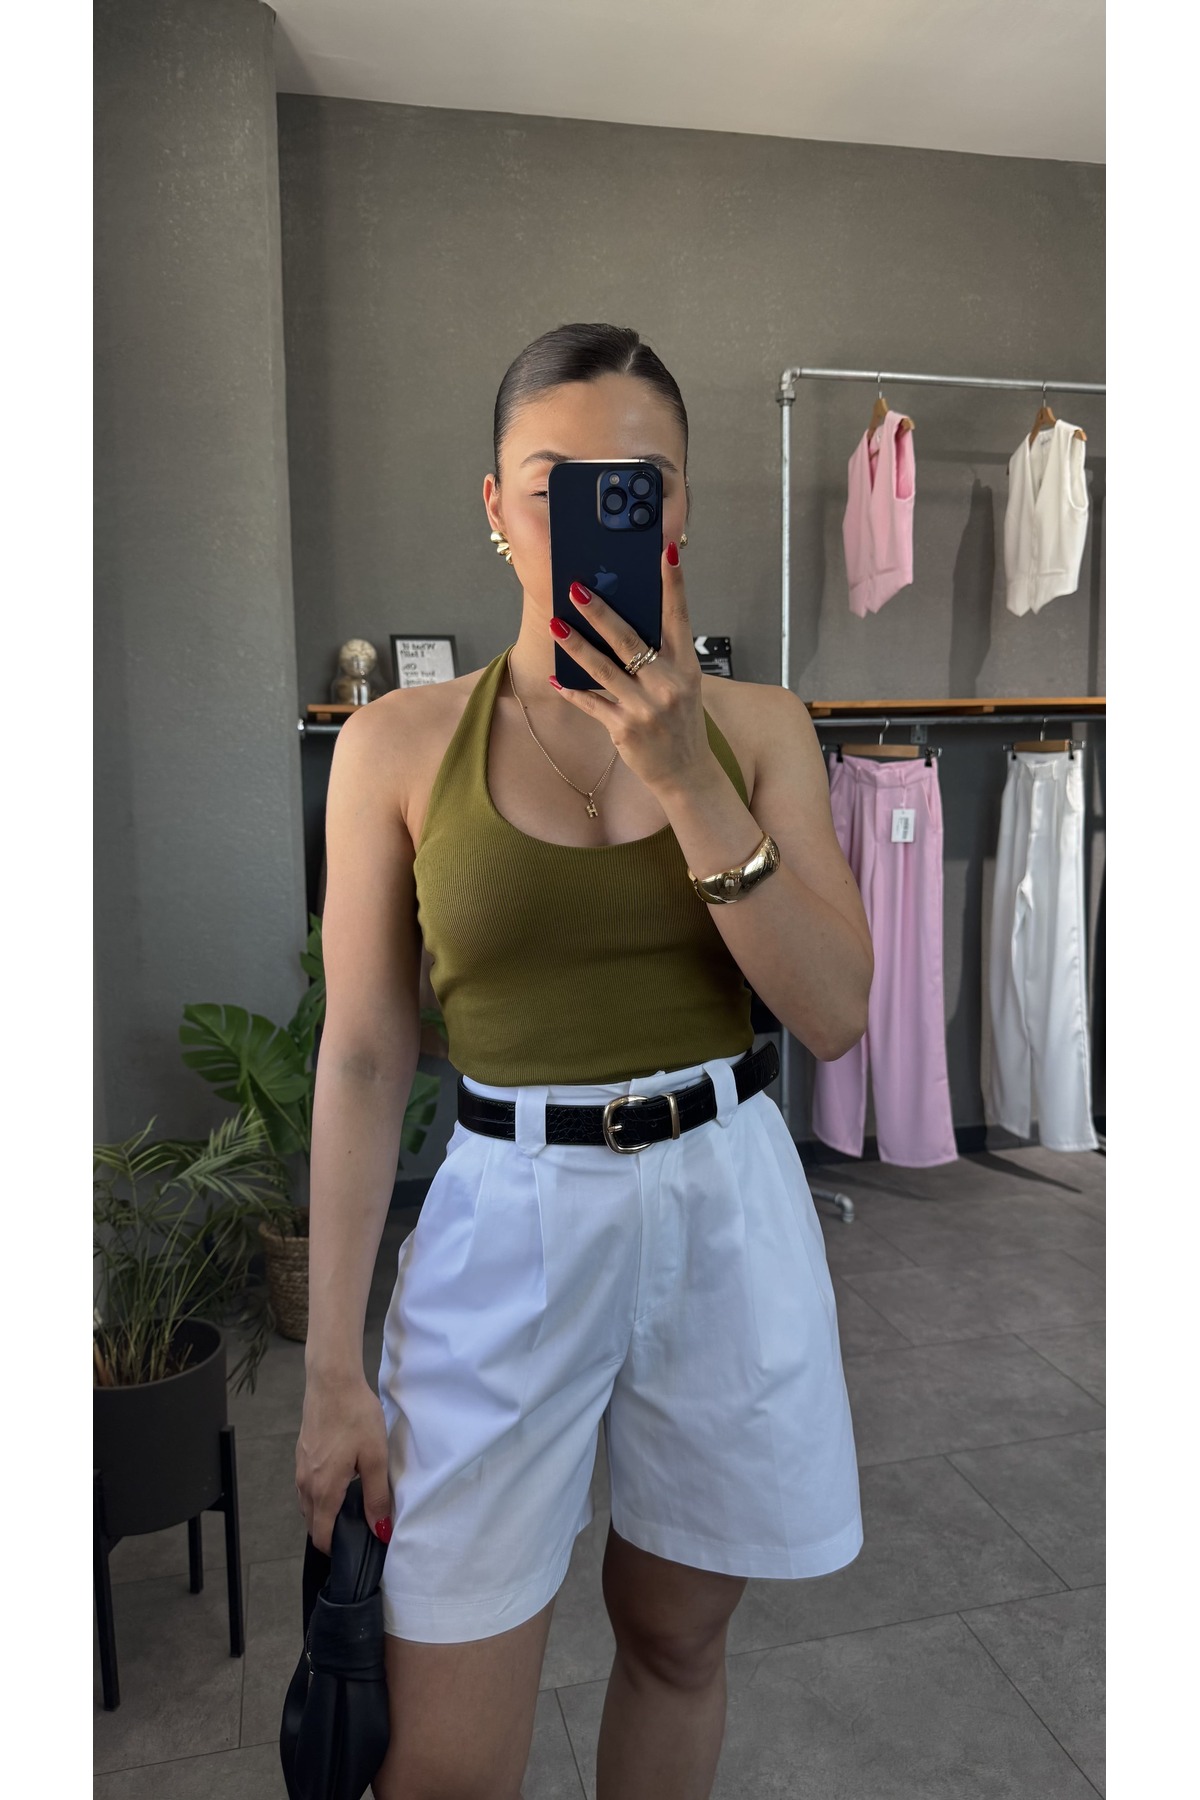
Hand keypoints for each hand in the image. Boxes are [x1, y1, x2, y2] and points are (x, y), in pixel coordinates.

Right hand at [296, 1369, 392, 1555]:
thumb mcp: (375, 1458)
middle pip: (311, 1523)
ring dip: (323, 1513)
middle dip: (330, 1532)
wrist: (332, 1381)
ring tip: (350, 1508)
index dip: (335, 1549)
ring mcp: (300, 1468)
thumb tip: (380, 1531)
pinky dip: (319, 1495)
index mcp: (323, 1490)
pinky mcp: (301, 1454)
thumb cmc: (356, 1417)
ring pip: (308, 1504)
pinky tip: (339, 1482)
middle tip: (357, 1529)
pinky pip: (306, 1487)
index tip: (355, 1550)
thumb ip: (376, 1497)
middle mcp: (305, 1484)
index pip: (320, 1536)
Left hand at [548, 540, 710, 797]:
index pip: (679, 616)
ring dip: (576, 645)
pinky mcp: (624, 729)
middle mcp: (668, 684)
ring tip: (556, 623)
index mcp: (686, 666)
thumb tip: (622, 624)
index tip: (665, 553)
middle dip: (600, 612)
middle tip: (576, 588)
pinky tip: (554, 678)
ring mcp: (645, 708)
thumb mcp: (682, 685)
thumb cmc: (680, 721)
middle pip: (629, 640)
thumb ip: (660, 657)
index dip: (673, 584)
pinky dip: (572, 691)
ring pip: (603, 669)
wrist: (687, 773)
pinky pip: (591, 703)